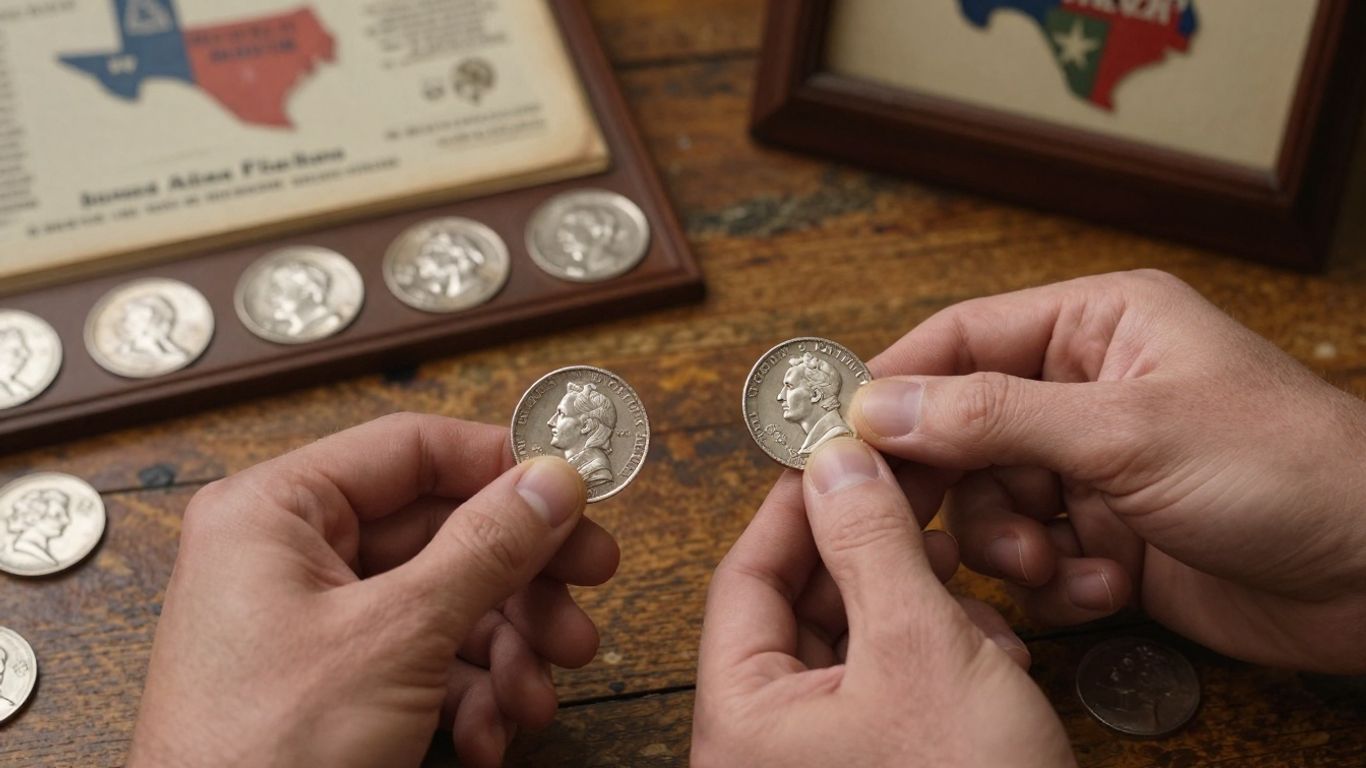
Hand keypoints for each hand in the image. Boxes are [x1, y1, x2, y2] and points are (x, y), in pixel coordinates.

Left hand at [128, 413, 619, 767]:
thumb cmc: (263, 756)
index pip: (412, 450)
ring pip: (447, 604)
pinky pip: (425, 663)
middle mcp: (293, 558)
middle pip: (442, 532)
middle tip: (592, 586)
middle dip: (521, 579)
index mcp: (276, 512)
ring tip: (537, 694)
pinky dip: (469, 699)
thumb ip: (485, 547)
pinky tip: (488, 738)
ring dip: (507, 651)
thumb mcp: (396, 636)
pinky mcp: (337, 686)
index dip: (501, 464)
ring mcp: (316, 626)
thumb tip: (551, 479)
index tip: (575, 488)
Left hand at [693, 438, 1074, 766]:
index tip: (837, 446)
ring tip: (960, 568)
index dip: (796, 502)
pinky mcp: (884, 763)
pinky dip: (938, 650)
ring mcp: (827, 755)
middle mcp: (770, 739)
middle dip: (869, 545)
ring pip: (858, 637)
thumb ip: (871, 546)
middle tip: (914, 483)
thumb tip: (833, 461)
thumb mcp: (920, 650)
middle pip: (804, 601)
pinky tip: (989, 644)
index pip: (748, 575)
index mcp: (741, 716)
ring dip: (914, 596)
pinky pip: (894, 683)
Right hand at [849, 269, 1365, 671]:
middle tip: (926, 525)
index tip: (838, 435)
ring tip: (1052, 566)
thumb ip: (992, 416)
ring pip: (991, 504)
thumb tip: (878, 406)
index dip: (895, 385)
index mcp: (1095, 327)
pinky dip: (1057, 585)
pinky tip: (1107, 589)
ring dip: (1008, 547)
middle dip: (956, 487)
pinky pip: (1037, 561)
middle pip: (962, 431)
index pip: (960, 340)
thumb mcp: (1125, 430)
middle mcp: (1087, 392)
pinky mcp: (1112, 540)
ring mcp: (1098, 470)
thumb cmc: (1284, 470)